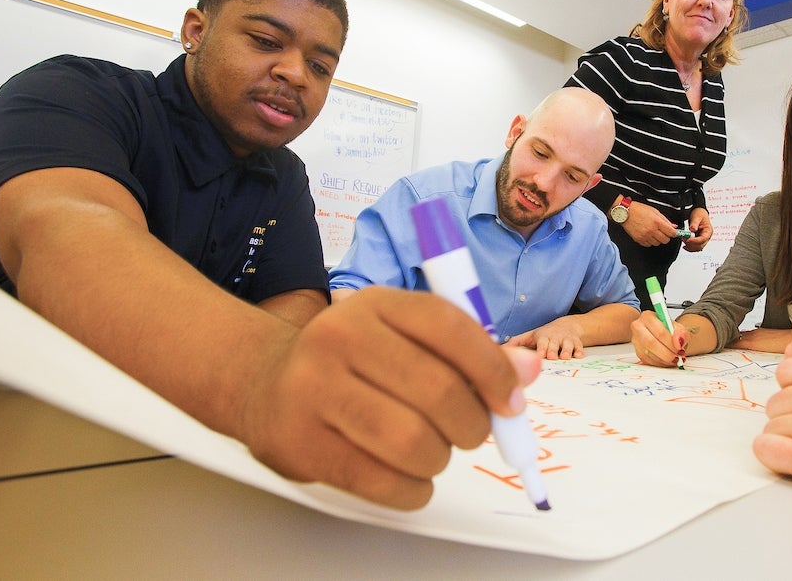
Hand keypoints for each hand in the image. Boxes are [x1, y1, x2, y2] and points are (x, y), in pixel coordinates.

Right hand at [236, 286, 539, 510]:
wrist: (264, 383)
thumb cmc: (353, 361)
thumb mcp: (405, 337)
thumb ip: (468, 352)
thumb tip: (527, 371)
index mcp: (375, 303)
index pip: (450, 327)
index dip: (493, 368)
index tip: (511, 400)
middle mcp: (338, 337)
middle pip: (437, 389)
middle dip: (472, 423)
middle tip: (473, 433)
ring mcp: (313, 390)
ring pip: (412, 440)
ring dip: (441, 457)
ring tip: (435, 451)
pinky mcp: (300, 443)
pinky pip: (381, 481)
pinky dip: (413, 488)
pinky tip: (411, 476)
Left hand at [506, 316, 586, 359]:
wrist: (566, 326)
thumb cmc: (545, 335)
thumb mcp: (530, 336)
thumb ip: (517, 342)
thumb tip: (500, 348)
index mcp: (543, 337)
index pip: (542, 342)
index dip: (541, 348)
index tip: (540, 355)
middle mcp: (555, 338)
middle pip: (554, 344)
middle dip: (553, 350)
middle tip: (551, 357)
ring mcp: (566, 340)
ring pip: (567, 345)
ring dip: (566, 351)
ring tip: (565, 357)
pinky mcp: (576, 343)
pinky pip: (579, 346)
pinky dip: (579, 351)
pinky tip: (579, 355)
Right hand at [621, 201, 678, 246]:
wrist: (625, 213)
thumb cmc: (639, 210)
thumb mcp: (654, 211)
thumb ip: (665, 220)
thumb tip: (674, 226)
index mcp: (656, 222)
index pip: (671, 233)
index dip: (674, 233)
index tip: (673, 232)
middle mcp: (651, 230)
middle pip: (665, 240)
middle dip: (666, 236)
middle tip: (663, 232)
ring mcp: (645, 236)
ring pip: (657, 243)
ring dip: (657, 239)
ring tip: (653, 232)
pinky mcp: (639, 240)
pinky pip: (649, 245)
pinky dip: (650, 241)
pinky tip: (647, 235)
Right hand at [630, 311, 686, 367]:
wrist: (659, 332)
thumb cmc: (667, 328)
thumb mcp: (678, 327)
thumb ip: (681, 333)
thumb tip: (679, 343)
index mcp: (648, 317)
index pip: (659, 331)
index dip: (671, 343)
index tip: (679, 348)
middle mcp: (638, 327)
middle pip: (651, 343)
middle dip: (666, 353)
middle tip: (676, 357)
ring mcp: (636, 340)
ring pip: (649, 354)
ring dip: (664, 360)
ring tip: (674, 359)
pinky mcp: (637, 351)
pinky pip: (648, 360)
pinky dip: (659, 363)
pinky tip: (666, 360)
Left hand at [682, 207, 712, 251]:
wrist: (698, 212)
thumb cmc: (699, 213)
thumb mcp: (696, 217)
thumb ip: (694, 223)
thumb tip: (692, 229)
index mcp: (708, 230)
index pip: (703, 239)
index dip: (695, 241)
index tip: (688, 240)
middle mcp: (707, 236)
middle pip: (700, 245)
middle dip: (691, 244)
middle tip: (683, 239)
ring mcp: (703, 239)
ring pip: (697, 248)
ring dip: (690, 246)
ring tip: (683, 240)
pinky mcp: (698, 240)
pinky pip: (695, 247)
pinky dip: (689, 247)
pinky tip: (685, 244)